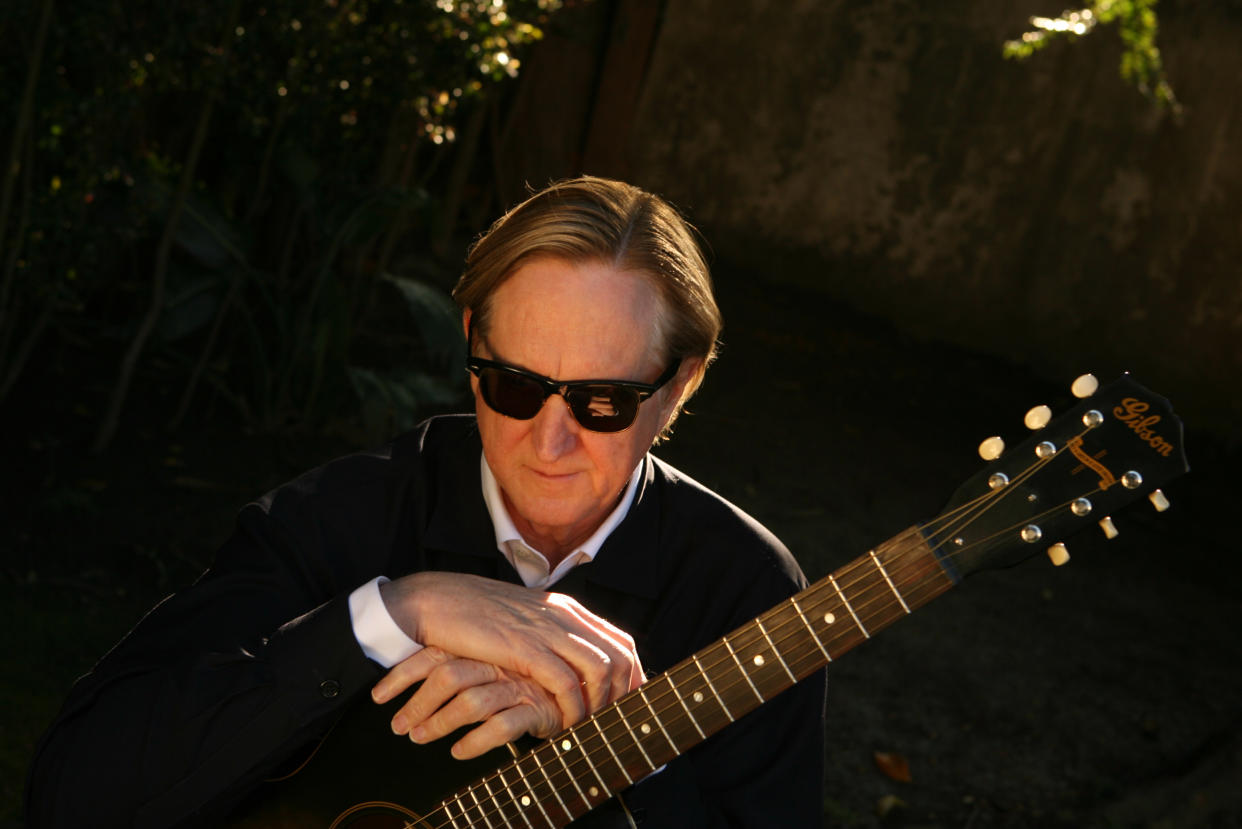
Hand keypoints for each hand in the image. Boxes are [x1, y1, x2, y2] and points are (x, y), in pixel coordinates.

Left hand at [374, 647, 562, 758]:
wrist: (580, 684)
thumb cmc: (531, 677)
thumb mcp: (495, 661)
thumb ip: (466, 662)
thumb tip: (421, 677)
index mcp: (485, 646)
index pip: (436, 654)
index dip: (403, 673)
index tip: (380, 696)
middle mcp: (499, 662)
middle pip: (448, 676)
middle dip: (417, 704)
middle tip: (399, 727)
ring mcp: (518, 684)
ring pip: (471, 701)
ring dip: (439, 723)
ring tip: (420, 739)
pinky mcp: (536, 708)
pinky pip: (501, 726)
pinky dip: (475, 742)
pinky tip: (459, 752)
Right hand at [378, 572, 642, 726]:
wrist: (436, 602)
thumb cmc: (475, 616)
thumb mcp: (524, 621)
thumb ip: (550, 637)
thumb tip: (571, 667)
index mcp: (567, 608)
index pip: (622, 641)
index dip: (634, 675)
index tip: (630, 705)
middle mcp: (565, 615)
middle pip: (621, 657)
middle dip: (624, 696)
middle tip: (612, 725)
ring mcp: (547, 629)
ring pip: (600, 670)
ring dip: (598, 706)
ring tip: (586, 729)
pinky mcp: (526, 647)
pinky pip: (565, 683)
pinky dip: (569, 709)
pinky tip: (559, 725)